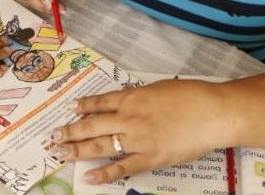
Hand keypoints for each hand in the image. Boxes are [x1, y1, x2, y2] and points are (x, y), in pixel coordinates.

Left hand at [48, 79, 227, 183]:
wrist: (212, 113)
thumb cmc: (191, 96)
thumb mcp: (159, 88)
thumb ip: (140, 96)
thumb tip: (128, 100)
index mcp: (131, 97)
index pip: (99, 102)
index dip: (83, 106)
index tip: (70, 109)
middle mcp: (128, 118)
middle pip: (91, 125)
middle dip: (69, 131)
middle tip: (52, 136)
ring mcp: (137, 140)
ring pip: (100, 145)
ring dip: (77, 149)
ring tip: (59, 153)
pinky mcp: (149, 158)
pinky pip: (122, 167)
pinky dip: (104, 173)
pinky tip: (88, 176)